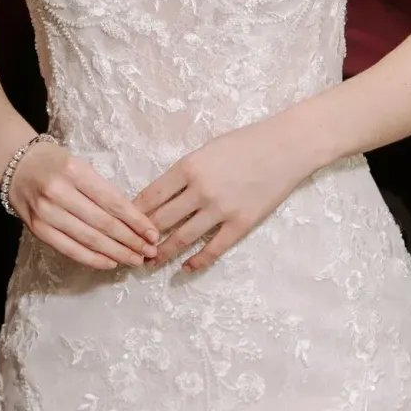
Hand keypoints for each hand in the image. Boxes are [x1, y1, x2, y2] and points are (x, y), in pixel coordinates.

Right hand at [10, 141, 159, 270]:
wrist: (16, 165)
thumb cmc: (54, 163)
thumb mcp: (80, 165)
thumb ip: (103, 190)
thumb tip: (134, 221)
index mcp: (74, 171)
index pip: (113, 201)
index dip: (136, 221)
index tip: (153, 233)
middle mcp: (59, 192)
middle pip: (103, 223)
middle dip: (131, 241)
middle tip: (149, 252)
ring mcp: (46, 213)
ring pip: (89, 239)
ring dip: (117, 253)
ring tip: (135, 259)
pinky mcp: (38, 229)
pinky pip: (70, 250)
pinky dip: (93, 259)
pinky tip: (111, 263)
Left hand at [135, 116, 315, 271]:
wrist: (286, 147)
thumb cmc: (246, 142)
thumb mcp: (207, 149)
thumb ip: (185, 172)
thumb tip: (163, 195)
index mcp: (188, 167)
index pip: (151, 196)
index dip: (134, 213)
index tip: (125, 223)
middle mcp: (200, 190)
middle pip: (161, 220)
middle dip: (143, 237)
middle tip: (131, 248)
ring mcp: (221, 209)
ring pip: (182, 238)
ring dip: (163, 253)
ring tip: (150, 262)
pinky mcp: (240, 224)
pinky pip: (213, 249)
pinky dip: (197, 262)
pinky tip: (186, 268)